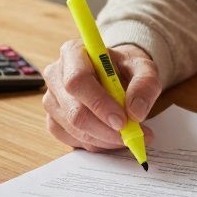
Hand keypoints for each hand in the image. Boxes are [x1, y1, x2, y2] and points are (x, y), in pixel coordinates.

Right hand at [42, 41, 160, 151]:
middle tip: (132, 135)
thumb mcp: (144, 68)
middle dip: (105, 129)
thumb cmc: (126, 68)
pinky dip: (96, 144)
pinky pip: (72, 140)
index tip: (122, 120)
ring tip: (129, 134)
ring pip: (74, 130)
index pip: (78, 80)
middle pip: (74, 111)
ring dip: (105, 139)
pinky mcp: (53, 120)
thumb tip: (136, 112)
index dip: (99, 103)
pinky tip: (112, 137)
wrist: (116, 75)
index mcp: (73, 52)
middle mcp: (56, 75)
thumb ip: (145, 85)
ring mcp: (51, 99)